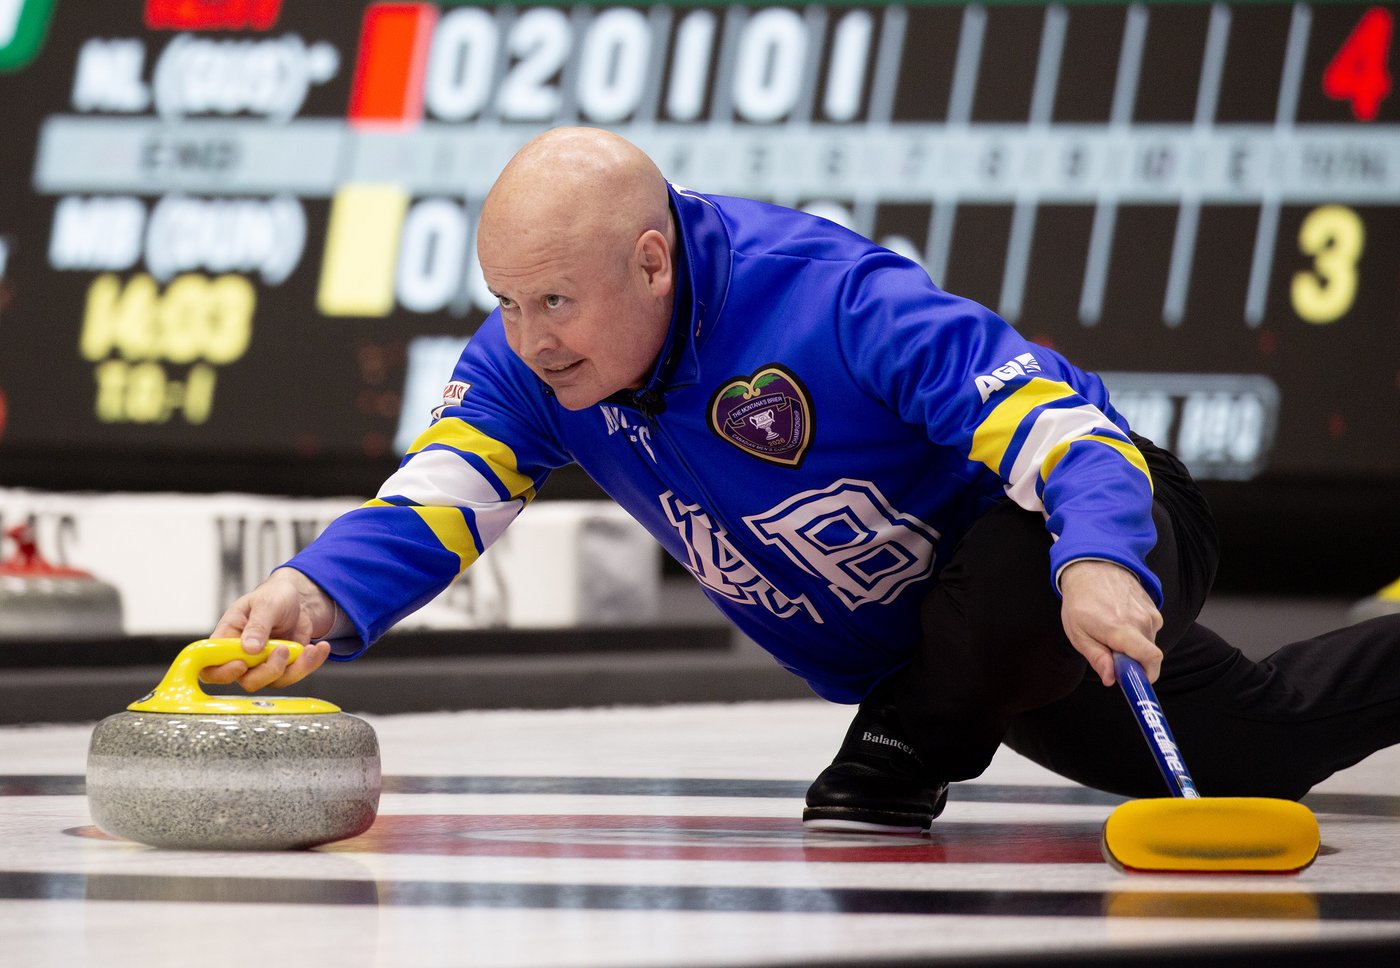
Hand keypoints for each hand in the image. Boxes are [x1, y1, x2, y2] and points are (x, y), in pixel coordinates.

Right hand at [202, 568, 334, 691]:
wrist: (298, 599)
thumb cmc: (274, 596)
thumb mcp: (266, 604)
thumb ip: (257, 625)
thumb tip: (248, 648)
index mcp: (227, 638)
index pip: (211, 667)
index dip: (222, 673)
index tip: (242, 664)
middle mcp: (242, 656)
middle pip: (247, 680)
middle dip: (269, 670)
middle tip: (283, 649)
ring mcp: (263, 663)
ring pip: (274, 681)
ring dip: (295, 668)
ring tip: (308, 648)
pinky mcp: (284, 666)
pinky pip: (295, 674)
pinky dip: (310, 664)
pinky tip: (319, 648)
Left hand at [1059, 559, 1162, 686]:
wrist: (1092, 567)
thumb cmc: (1081, 601)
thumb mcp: (1078, 633)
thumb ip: (1097, 658)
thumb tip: (1111, 679)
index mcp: (1121, 629)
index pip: (1151, 659)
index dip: (1147, 676)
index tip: (1136, 683)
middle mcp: (1141, 621)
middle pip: (1148, 655)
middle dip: (1133, 661)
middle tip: (1111, 653)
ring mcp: (1149, 613)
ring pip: (1148, 642)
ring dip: (1133, 645)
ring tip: (1111, 630)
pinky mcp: (1153, 607)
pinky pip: (1149, 629)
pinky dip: (1137, 632)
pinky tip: (1120, 619)